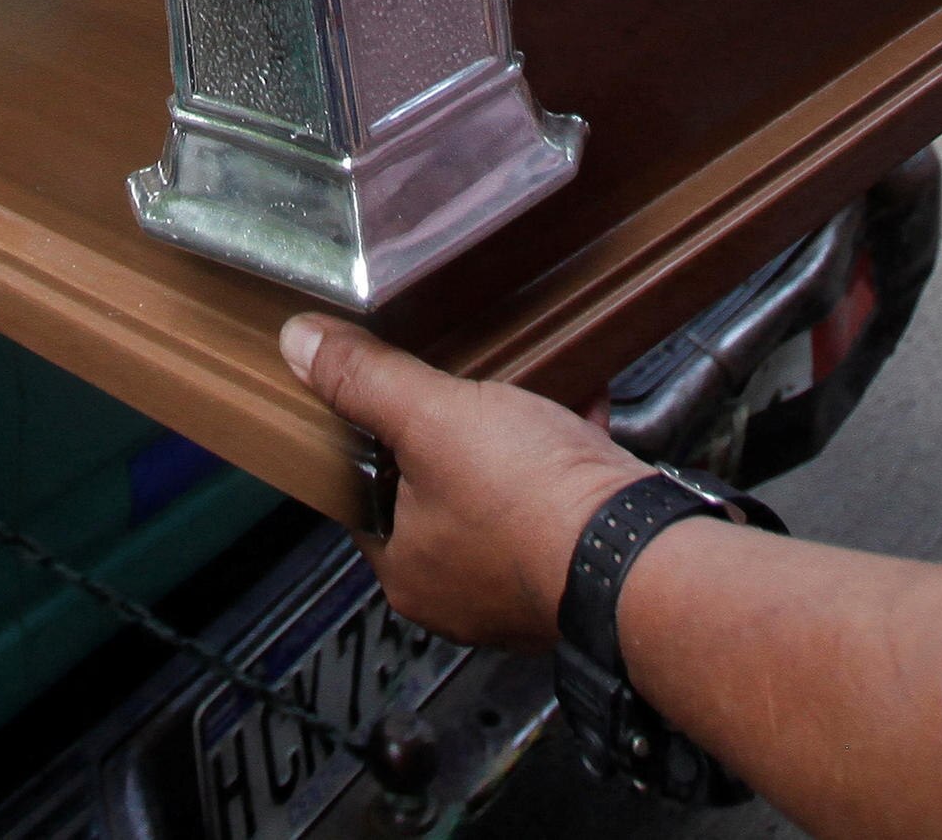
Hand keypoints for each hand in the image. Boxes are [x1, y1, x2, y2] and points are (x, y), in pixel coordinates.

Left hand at [281, 313, 642, 653]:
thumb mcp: (432, 419)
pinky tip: (576, 399)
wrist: (638, 545)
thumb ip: (365, 381)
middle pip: (440, 494)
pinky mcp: (582, 563)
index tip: (384, 400)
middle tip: (460, 391)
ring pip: (506, 496)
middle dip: (454, 438)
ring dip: (516, 442)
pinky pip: (563, 497)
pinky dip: (567, 450)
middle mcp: (464, 594)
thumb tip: (302, 346)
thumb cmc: (532, 504)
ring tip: (518, 390)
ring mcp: (528, 583)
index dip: (374, 442)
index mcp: (410, 572)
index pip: (367, 500)